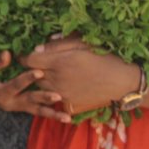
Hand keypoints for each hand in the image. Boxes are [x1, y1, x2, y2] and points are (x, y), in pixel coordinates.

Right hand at [0, 52, 67, 119]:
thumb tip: (8, 55)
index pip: (14, 86)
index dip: (26, 79)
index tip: (39, 72)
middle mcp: (10, 103)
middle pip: (29, 101)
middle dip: (44, 98)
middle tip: (58, 96)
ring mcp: (18, 107)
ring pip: (37, 111)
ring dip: (52, 114)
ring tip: (67, 117)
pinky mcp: (24, 107)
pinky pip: (39, 111)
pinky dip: (53, 114)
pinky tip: (67, 117)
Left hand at [18, 38, 133, 117]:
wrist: (122, 82)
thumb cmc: (105, 58)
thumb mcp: (83, 44)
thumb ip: (58, 45)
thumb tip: (37, 48)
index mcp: (59, 62)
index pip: (29, 60)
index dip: (26, 56)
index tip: (27, 54)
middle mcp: (57, 79)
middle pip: (32, 74)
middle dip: (34, 68)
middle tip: (41, 63)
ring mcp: (61, 93)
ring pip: (41, 87)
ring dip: (42, 80)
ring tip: (52, 73)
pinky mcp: (68, 104)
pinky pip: (53, 97)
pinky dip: (53, 91)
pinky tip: (63, 85)